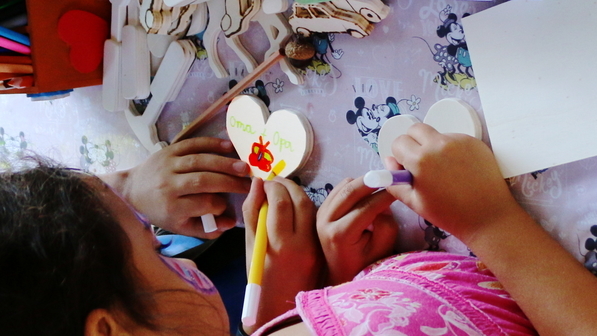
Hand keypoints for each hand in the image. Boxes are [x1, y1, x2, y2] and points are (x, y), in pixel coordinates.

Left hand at [100, 137, 250, 238]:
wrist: (132, 190)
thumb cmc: (161, 212)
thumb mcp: (180, 227)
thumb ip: (206, 228)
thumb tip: (230, 223)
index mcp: (171, 207)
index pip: (202, 204)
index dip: (219, 205)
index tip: (227, 206)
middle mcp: (169, 184)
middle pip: (203, 181)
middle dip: (229, 182)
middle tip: (248, 184)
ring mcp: (168, 164)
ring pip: (200, 161)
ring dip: (225, 163)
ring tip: (244, 167)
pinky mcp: (169, 150)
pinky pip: (193, 143)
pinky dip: (212, 143)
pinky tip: (229, 147)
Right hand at [242, 177, 321, 331]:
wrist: (281, 304)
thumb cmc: (260, 276)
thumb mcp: (250, 245)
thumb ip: (252, 212)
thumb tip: (257, 182)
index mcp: (279, 244)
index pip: (279, 202)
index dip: (271, 186)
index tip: (264, 182)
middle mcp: (301, 243)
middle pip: (299, 201)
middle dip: (287, 185)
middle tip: (275, 181)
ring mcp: (315, 246)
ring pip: (311, 207)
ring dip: (298, 192)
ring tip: (284, 189)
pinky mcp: (322, 246)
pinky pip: (316, 218)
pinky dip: (305, 206)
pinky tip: (295, 204)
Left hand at [317, 177, 397, 285]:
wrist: (342, 273)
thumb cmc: (365, 265)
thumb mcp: (382, 248)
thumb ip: (385, 224)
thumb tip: (383, 200)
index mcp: (339, 234)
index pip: (366, 207)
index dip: (385, 194)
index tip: (400, 186)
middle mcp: (325, 221)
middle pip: (351, 190)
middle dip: (373, 180)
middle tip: (391, 177)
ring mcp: (320, 214)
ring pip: (344, 186)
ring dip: (363, 182)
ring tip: (381, 185)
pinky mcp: (321, 209)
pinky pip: (339, 188)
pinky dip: (354, 186)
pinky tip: (367, 193)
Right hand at [385, 123, 517, 242]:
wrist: (488, 217)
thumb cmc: (449, 214)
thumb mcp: (414, 203)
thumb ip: (395, 181)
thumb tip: (390, 162)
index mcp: (420, 160)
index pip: (399, 142)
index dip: (399, 155)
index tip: (407, 168)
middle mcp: (438, 144)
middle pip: (415, 128)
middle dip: (413, 142)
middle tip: (421, 162)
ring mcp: (459, 140)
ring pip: (436, 133)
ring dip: (433, 145)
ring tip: (444, 169)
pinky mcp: (474, 141)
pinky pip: (454, 138)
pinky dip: (451, 148)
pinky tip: (459, 168)